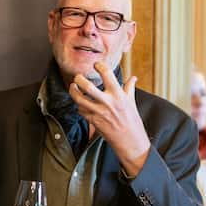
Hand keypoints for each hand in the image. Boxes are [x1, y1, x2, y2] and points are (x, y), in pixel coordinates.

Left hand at [69, 60, 150, 175]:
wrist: (130, 141)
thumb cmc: (132, 121)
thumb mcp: (132, 102)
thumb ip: (129, 88)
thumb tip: (133, 78)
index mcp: (118, 95)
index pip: (107, 74)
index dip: (99, 66)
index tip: (97, 64)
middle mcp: (108, 102)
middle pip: (87, 86)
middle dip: (79, 79)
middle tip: (78, 76)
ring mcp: (99, 112)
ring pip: (79, 99)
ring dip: (73, 91)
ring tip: (72, 87)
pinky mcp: (93, 121)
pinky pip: (81, 110)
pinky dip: (79, 105)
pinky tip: (81, 103)